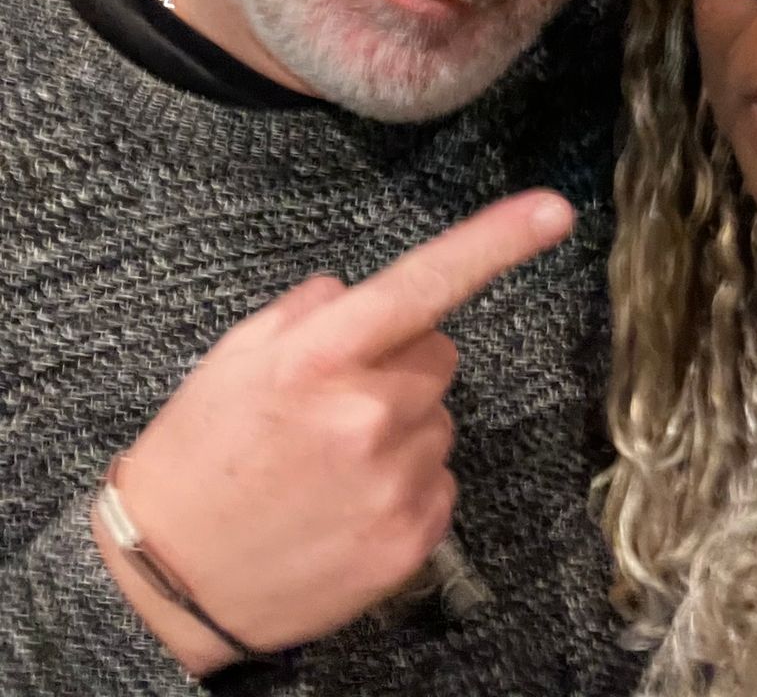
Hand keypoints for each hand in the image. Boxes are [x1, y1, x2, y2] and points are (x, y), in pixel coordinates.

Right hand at [91, 190, 574, 674]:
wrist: (169, 579)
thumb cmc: (200, 452)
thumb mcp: (235, 356)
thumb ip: (310, 312)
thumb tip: (359, 294)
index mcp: (319, 357)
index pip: (422, 283)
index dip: (495, 242)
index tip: (553, 210)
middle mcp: (368, 415)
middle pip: (439, 356)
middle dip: (401, 366)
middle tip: (336, 404)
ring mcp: (395, 482)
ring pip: (439, 421)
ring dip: (401, 429)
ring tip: (331, 463)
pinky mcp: (412, 541)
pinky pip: (440, 481)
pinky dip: (406, 486)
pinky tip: (347, 504)